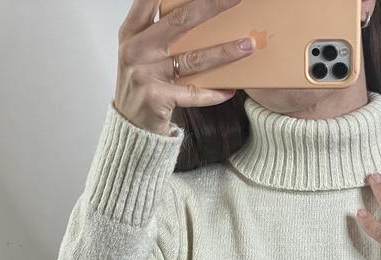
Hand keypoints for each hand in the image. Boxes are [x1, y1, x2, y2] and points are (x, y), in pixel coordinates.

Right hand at [115, 0, 255, 134]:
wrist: (132, 126)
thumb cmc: (144, 84)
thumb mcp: (143, 51)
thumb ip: (159, 29)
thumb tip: (199, 10)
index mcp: (132, 31)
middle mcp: (136, 49)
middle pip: (180, 21)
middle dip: (212, 6)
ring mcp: (144, 73)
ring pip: (193, 58)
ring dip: (224, 52)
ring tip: (248, 45)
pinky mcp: (156, 97)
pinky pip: (193, 93)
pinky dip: (213, 93)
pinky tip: (230, 89)